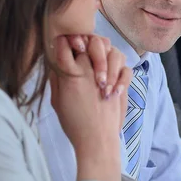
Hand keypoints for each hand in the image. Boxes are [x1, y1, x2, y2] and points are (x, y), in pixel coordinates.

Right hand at [49, 35, 131, 180]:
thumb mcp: (57, 102)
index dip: (63, 42)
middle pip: (87, 40)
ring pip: (108, 48)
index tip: (65, 48)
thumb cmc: (74, 124)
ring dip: (104, 54)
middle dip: (85, 43)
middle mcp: (88, 69)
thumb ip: (57, 81)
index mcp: (69, 73)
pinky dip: (120, 70)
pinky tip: (112, 82)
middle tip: (83, 51)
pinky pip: (125, 65)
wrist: (96, 139)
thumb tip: (56, 65)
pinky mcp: (120, 83)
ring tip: (99, 66)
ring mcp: (106, 74)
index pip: (63, 44)